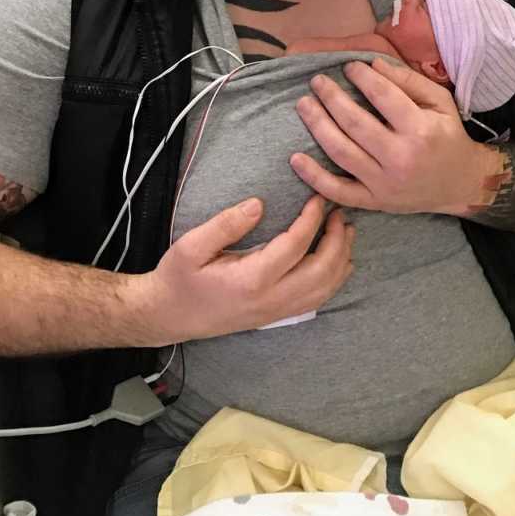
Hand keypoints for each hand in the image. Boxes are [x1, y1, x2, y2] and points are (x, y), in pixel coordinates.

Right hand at [146, 195, 354, 343]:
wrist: (168, 315)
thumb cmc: (179, 278)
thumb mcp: (191, 245)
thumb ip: (226, 224)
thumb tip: (258, 204)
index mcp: (251, 280)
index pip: (295, 246)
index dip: (312, 220)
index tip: (319, 199)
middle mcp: (269, 300)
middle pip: (320, 271)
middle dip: (337, 240)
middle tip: (339, 214)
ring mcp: (275, 312)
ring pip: (323, 290)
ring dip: (340, 260)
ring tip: (346, 232)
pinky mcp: (275, 316)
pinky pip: (315, 300)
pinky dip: (333, 281)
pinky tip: (338, 263)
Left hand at [290, 59, 498, 216]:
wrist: (460, 184)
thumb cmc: (447, 136)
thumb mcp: (440, 102)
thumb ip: (408, 81)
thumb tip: (371, 64)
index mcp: (420, 130)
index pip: (383, 97)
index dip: (361, 78)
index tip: (348, 67)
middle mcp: (401, 158)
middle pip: (355, 124)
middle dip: (331, 98)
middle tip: (317, 81)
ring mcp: (385, 184)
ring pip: (341, 154)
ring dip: (317, 127)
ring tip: (304, 104)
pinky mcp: (374, 202)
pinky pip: (338, 191)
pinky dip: (314, 177)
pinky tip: (295, 158)